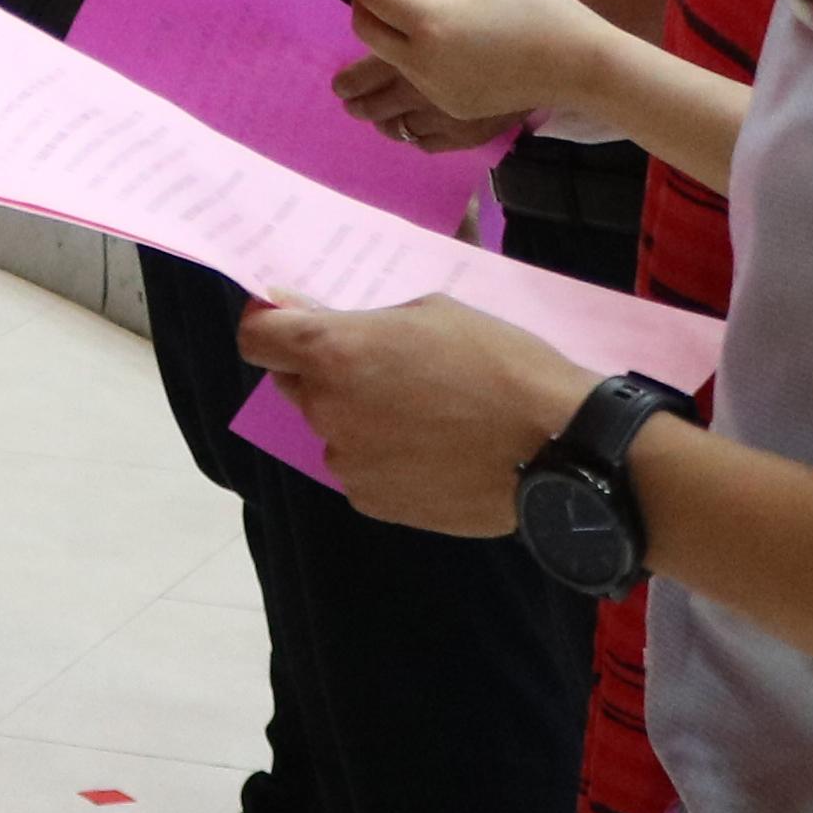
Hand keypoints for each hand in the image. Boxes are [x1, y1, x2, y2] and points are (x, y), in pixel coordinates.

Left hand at [236, 296, 599, 538]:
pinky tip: (434, 451)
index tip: (291, 324)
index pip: (255, 338)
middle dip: (324, 372)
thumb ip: (355, 318)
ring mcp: (348, 461)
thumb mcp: (430, 313)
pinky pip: (361, 468)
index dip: (269, 327)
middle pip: (296, 384)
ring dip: (358, 417)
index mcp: (334, 352)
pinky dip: (384, 458)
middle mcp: (327, 408)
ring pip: (332, 428)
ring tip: (425, 415)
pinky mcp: (373, 503)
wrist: (557, 447)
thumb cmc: (499, 363)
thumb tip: (296, 309)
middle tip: (384, 368)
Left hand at [341, 0, 603, 144]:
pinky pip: (410, 85)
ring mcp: (437, 94)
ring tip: (401, 13)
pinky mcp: (452, 111)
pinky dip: (405, 63)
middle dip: (363, 1)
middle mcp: (425, 65)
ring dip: (381, 35)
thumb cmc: (540, 8)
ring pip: (385, 62)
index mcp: (431, 26)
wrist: (584, 64)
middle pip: (365, 32)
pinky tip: (426, 46)